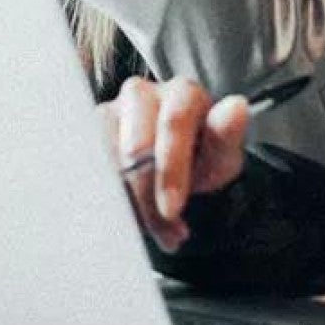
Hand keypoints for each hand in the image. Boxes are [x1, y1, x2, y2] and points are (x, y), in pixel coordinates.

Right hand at [99, 77, 250, 251]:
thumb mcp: (223, 154)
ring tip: (151, 229)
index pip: (173, 125)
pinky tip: (129, 216)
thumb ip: (227, 135)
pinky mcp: (88, 133)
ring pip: (108, 160)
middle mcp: (141, 93)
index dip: (171, 170)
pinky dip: (109, 198)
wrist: (177, 167)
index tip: (172, 209)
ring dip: (128, 202)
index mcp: (182, 92)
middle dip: (148, 196)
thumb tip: (237, 107)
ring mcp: (110, 110)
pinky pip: (89, 169)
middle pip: (135, 147)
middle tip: (165, 232)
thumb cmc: (202, 155)